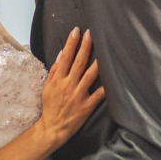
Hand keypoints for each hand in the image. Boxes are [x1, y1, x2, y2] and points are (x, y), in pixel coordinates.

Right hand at [38, 28, 105, 149]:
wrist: (52, 128)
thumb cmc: (50, 106)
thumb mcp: (47, 87)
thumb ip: (55, 70)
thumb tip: (61, 54)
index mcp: (58, 79)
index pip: (65, 57)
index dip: (71, 43)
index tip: (76, 31)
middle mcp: (68, 85)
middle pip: (78, 62)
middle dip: (85, 47)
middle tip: (91, 33)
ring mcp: (78, 96)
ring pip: (89, 76)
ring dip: (97, 62)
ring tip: (105, 50)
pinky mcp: (86, 106)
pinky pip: (98, 95)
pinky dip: (105, 88)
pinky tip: (113, 79)